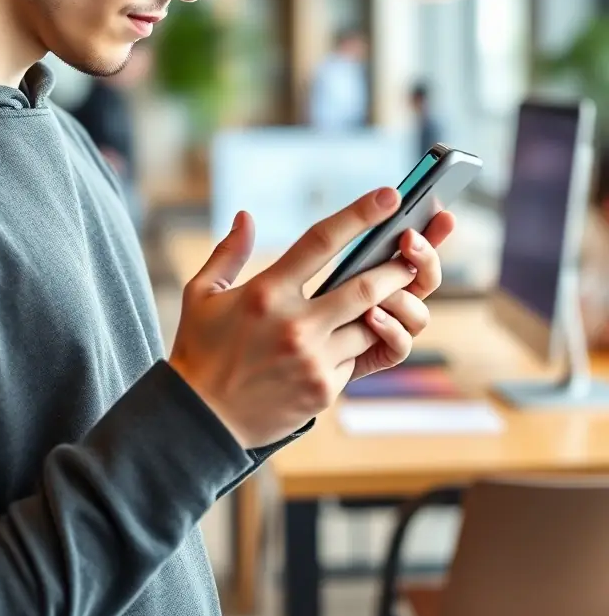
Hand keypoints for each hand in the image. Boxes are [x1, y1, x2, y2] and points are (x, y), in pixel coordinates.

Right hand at [169, 188, 446, 448]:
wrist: (200, 420)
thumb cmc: (200, 351)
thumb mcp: (202, 295)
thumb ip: (228, 253)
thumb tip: (245, 216)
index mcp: (266, 292)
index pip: (321, 242)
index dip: (360, 215)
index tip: (389, 195)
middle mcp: (295, 324)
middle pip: (366, 287)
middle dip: (397, 267)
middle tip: (414, 251)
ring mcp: (314, 359)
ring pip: (373, 324)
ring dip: (392, 305)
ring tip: (402, 288)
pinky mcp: (324, 389)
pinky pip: (359, 357)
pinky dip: (365, 340)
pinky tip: (367, 328)